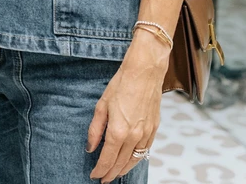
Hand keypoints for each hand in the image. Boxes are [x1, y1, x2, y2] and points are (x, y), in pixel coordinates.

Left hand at [86, 31, 166, 181]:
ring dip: (124, 169)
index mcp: (118, 131)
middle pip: (121, 163)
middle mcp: (134, 136)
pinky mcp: (154, 128)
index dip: (100, 170)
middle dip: (111, 173)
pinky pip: (145, 150)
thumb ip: (95, 130)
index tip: (94, 176)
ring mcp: (146, 133)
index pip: (107, 159)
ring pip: (135, 160)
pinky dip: (137, 159)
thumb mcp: (101, 106)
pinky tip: (131, 160)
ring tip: (115, 173)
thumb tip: (91, 148)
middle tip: (103, 179)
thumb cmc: (121, 84)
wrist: (145, 72)